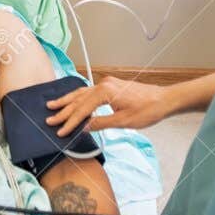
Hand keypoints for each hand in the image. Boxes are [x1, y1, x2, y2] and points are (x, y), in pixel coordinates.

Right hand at [47, 75, 178, 134]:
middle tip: (49, 119)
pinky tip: (72, 100)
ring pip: (82, 93)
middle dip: (63, 110)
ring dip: (68, 101)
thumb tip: (84, 127)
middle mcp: (103, 84)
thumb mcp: (123, 121)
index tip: (60, 131)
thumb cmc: (147, 111)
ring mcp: (107, 84)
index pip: (82, 109)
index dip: (70, 122)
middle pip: (78, 99)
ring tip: (53, 106)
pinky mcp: (111, 86)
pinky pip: (89, 91)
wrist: (165, 99)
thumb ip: (101, 123)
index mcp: (105, 92)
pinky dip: (78, 97)